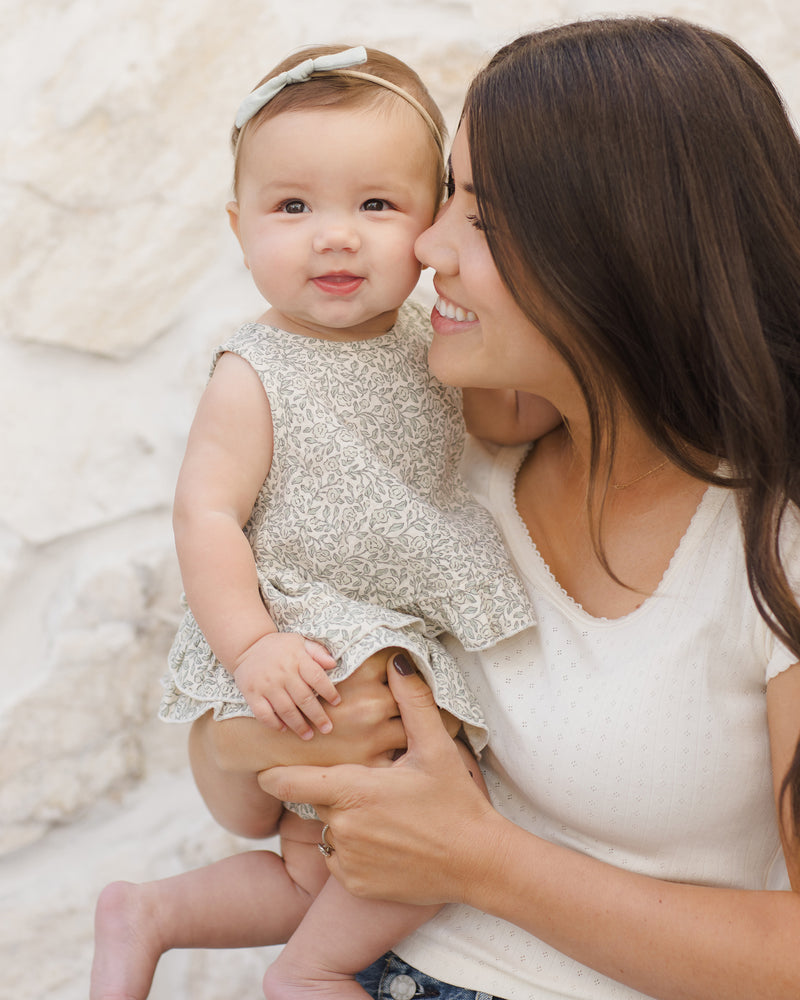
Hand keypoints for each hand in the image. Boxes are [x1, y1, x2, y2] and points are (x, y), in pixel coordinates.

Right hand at [233, 632, 338, 738]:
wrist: (247, 646)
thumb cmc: (279, 647)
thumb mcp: (300, 642)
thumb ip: (318, 652)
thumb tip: (333, 663)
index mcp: (297, 659)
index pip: (317, 678)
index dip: (329, 692)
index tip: (337, 702)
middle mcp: (282, 673)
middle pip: (304, 698)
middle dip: (317, 716)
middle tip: (327, 728)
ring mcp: (266, 685)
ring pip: (285, 710)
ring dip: (298, 725)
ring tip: (308, 735)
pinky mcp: (252, 694)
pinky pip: (263, 714)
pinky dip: (274, 724)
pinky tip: (284, 729)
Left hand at [258, 655, 497, 905]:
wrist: (478, 862)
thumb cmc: (456, 802)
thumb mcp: (435, 748)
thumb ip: (412, 702)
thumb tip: (399, 661)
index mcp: (355, 789)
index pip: (289, 782)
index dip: (276, 774)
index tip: (267, 770)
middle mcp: (343, 826)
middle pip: (318, 802)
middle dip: (334, 792)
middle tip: (368, 788)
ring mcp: (348, 859)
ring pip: (329, 831)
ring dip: (344, 821)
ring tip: (384, 817)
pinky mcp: (355, 884)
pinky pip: (339, 859)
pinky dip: (353, 850)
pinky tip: (386, 841)